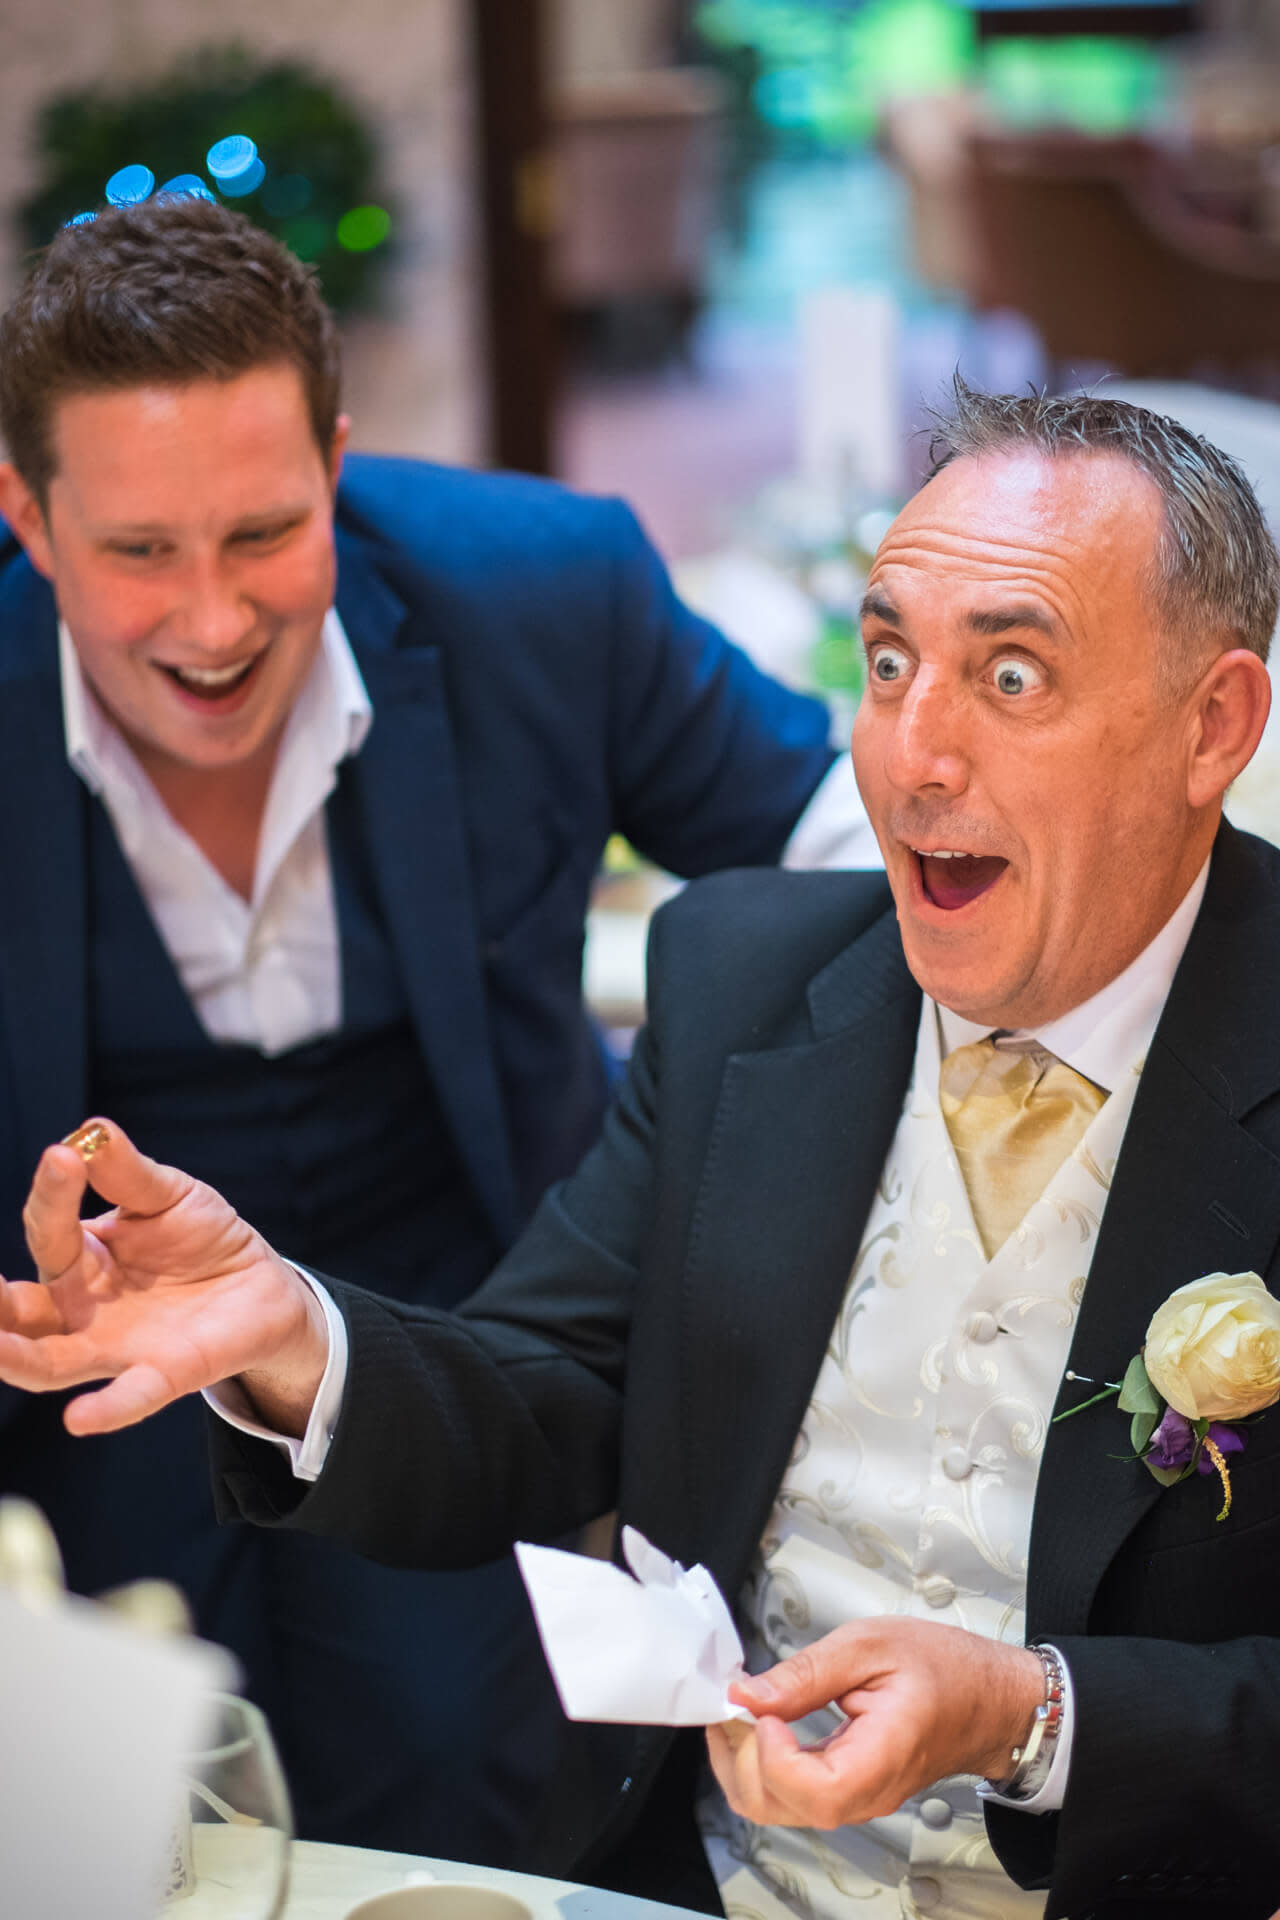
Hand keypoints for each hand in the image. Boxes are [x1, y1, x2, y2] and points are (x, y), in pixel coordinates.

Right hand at [0, 1119, 328, 1436]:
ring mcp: (115, 1348)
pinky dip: (107, 1407)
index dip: (52, 1195)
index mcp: (81, 1258)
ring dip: (16, 1357)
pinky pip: (129, 1396)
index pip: (50, 1230)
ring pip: (50, 1363)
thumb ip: (128, 1173)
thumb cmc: (201, 1238)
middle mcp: (81, 1310)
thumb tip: (90, 1131)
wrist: (263, 1286)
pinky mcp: (163, 1374)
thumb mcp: (168, 1195)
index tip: (63, 1157)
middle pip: (20, 1312)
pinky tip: (80, 1418)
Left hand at [706, 1617, 1043, 1828]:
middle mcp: (865, 1793)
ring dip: (743, 1764)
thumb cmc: (943, 1668)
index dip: (776, 1757)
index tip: (766, 1710)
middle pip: (782, 1808)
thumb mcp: (872, 1645)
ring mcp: (855, 1798)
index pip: (816, 1793)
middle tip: (736, 1704)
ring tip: (741, 1711)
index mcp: (882, 1759)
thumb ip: (807, 1672)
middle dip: (742, 1757)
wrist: (986, 1698)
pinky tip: (758, 1725)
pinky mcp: (845, 1790)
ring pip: (778, 1809)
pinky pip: (790, 1796)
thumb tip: (748, 1694)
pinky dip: (761, 1766)